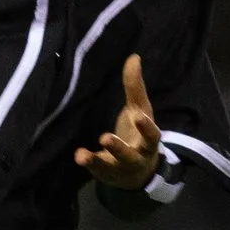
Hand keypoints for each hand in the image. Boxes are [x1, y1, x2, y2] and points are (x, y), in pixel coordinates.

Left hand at [74, 55, 160, 189]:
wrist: (137, 172)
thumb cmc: (138, 134)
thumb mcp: (139, 112)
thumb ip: (135, 88)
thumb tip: (134, 56)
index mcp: (148, 141)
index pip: (152, 135)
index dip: (146, 127)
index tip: (139, 116)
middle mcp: (136, 157)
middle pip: (130, 155)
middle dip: (118, 148)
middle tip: (104, 137)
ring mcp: (120, 168)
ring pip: (110, 166)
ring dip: (96, 160)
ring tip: (82, 155)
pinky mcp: (106, 173)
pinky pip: (96, 170)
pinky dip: (88, 163)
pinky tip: (78, 155)